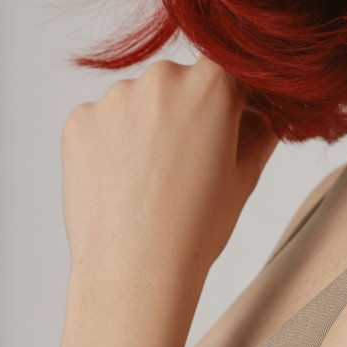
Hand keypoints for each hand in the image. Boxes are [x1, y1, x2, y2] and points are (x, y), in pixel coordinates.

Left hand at [60, 56, 278, 288]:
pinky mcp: (79, 120)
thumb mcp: (245, 176)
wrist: (135, 269)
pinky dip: (110, 142)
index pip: (227, 76)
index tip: (223, 134)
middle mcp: (162, 77)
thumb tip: (267, 114)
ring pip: (137, 101)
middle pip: (178, 83)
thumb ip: (261, 132)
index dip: (229, 105)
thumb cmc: (197, 227)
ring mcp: (115, 97)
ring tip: (150, 178)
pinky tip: (121, 179)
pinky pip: (102, 121)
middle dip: (184, 112)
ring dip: (145, 126)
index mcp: (212, 83)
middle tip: (185, 163)